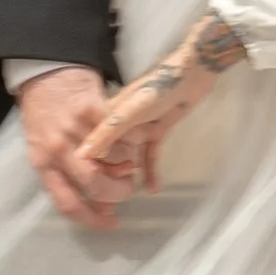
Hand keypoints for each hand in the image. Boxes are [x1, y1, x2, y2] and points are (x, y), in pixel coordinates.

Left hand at [15, 66, 118, 230]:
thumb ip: (72, 178)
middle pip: (94, 184)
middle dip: (118, 192)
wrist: (45, 74)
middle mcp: (55, 149)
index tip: (112, 224)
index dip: (93, 220)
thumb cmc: (46, 116)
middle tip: (127, 189)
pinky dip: (131, 143)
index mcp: (42, 165)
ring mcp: (73, 128)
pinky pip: (119, 135)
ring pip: (113, 161)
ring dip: (128, 166)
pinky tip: (131, 142)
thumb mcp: (50, 151)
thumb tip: (103, 208)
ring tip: (128, 162)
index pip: (68, 204)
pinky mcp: (90, 108)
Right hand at [69, 12, 247, 223]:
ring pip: (128, 157)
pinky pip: (150, 155)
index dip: (88, 167)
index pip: (90, 146)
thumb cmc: (159, 87)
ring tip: (127, 196)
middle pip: (107, 154)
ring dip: (127, 176)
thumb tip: (82, 156)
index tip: (89, 190)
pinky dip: (151, 171)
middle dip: (107, 177)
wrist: (193, 71)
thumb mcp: (129, 112)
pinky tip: (152, 188)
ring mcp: (138, 127)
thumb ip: (106, 133)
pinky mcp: (156, 130)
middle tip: (108, 203)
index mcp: (105, 114)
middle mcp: (118, 123)